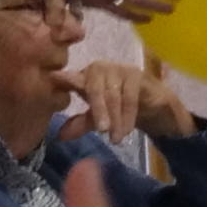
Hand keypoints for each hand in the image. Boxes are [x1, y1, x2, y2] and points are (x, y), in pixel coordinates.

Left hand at [61, 55, 194, 143]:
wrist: (152, 106)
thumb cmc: (119, 108)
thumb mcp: (98, 119)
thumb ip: (80, 124)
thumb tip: (59, 136)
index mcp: (85, 76)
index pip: (72, 78)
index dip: (65, 78)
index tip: (55, 78)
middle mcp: (99, 69)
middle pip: (94, 88)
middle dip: (98, 111)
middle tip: (102, 131)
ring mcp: (118, 69)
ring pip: (112, 94)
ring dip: (115, 118)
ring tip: (116, 138)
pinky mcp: (136, 74)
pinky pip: (130, 96)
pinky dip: (128, 116)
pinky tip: (127, 130)